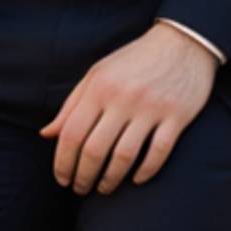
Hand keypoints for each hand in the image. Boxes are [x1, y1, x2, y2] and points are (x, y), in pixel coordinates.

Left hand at [40, 22, 218, 192]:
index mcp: (99, 87)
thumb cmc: (135, 61)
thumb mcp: (98, 74)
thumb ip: (72, 105)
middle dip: (83, 176)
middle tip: (81, 190)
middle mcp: (123, 98)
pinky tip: (136, 179)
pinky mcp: (177, 116)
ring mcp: (151, 108)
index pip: (71, 134)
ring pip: (124, 155)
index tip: (62, 179)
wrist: (183, 41)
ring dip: (111, 179)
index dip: (62, 162)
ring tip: (104, 189)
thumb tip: (46, 134)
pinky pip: (158, 152)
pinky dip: (146, 171)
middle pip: (94, 149)